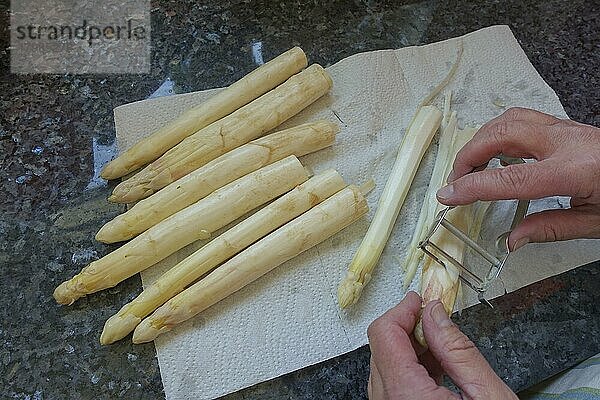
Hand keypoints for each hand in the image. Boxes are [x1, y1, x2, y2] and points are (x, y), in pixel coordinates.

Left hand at [367, 291, 515, 399]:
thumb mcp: (487, 397)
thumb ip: (458, 350)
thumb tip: (436, 313)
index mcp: (406, 396)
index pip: (384, 334)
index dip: (402, 310)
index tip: (421, 299)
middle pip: (380, 347)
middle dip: (405, 326)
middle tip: (435, 317)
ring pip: (383, 364)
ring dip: (407, 347)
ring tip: (441, 344)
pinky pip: (390, 383)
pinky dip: (408, 367)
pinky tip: (435, 366)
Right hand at [436, 107, 599, 249]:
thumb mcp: (596, 223)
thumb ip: (550, 229)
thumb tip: (512, 239)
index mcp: (575, 170)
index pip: (510, 177)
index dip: (472, 187)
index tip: (448, 195)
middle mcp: (566, 142)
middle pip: (501, 134)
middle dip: (469, 155)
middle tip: (457, 181)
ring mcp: (566, 129)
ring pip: (509, 118)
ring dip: (481, 139)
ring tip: (472, 166)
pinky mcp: (565, 126)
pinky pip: (521, 118)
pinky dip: (498, 132)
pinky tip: (495, 152)